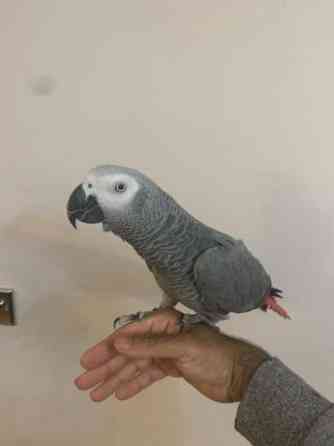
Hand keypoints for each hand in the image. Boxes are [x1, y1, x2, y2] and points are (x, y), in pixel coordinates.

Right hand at [75, 309, 269, 402]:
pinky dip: (133, 384)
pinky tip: (119, 393)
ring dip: (115, 379)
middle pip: (128, 352)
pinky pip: (147, 376)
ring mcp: (165, 353)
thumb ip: (150, 346)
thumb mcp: (183, 347)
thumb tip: (118, 343)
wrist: (240, 376)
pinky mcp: (171, 368)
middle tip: (83, 382)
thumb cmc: (214, 355)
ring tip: (95, 393)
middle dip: (106, 367)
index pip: (130, 334)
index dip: (108, 347)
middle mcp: (162, 335)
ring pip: (135, 366)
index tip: (88, 360)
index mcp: (165, 323)